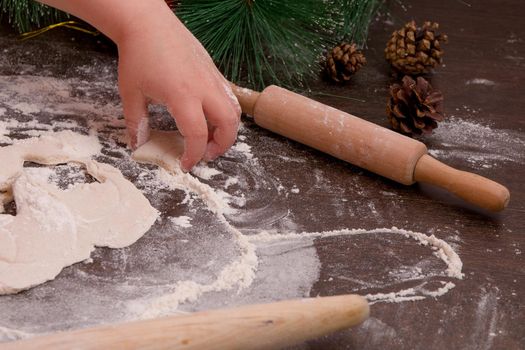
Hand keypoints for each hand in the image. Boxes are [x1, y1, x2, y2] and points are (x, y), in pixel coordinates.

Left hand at [117, 7, 240, 170]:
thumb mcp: (131, 93)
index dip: (193, 155)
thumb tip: (138, 143)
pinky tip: (206, 114)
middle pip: (229, 125)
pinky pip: (228, 96)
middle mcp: (204, 88)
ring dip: (227, 129)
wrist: (147, 22)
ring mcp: (212, 78)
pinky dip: (224, 111)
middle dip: (221, 145)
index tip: (186, 164)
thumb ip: (136, 122)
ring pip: (234, 110)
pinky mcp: (213, 70)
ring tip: (209, 136)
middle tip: (205, 154)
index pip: (197, 135)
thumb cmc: (137, 55)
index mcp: (183, 96)